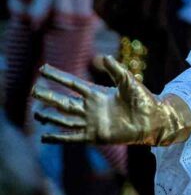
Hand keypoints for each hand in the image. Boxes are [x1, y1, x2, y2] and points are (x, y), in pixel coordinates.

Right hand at [32, 56, 190, 145]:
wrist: (154, 119)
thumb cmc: (143, 98)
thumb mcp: (128, 80)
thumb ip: (115, 69)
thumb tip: (103, 57)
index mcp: (97, 93)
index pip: (72, 84)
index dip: (58, 77)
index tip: (43, 69)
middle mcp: (91, 108)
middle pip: (64, 102)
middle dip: (49, 96)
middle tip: (32, 90)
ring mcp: (92, 122)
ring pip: (65, 119)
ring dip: (50, 116)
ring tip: (35, 112)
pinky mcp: (95, 136)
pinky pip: (73, 137)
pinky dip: (58, 137)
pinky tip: (45, 137)